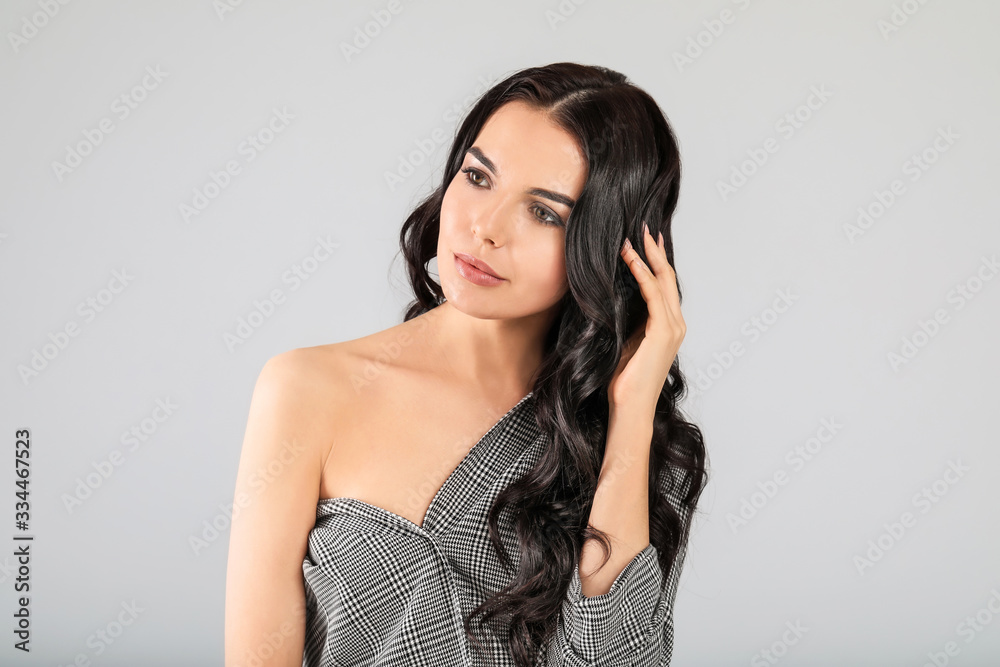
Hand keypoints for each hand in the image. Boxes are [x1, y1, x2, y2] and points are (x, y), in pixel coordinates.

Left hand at [607, 222, 685, 413]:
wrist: (630, 407)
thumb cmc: (623, 382)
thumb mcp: (624, 342)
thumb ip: (627, 321)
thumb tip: (612, 299)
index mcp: (668, 326)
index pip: (664, 286)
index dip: (655, 261)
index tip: (644, 241)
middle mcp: (676, 324)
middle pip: (668, 277)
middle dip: (655, 250)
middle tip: (644, 228)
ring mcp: (673, 327)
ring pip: (662, 280)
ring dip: (647, 256)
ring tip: (635, 235)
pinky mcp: (663, 331)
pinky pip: (651, 293)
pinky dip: (640, 272)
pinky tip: (628, 257)